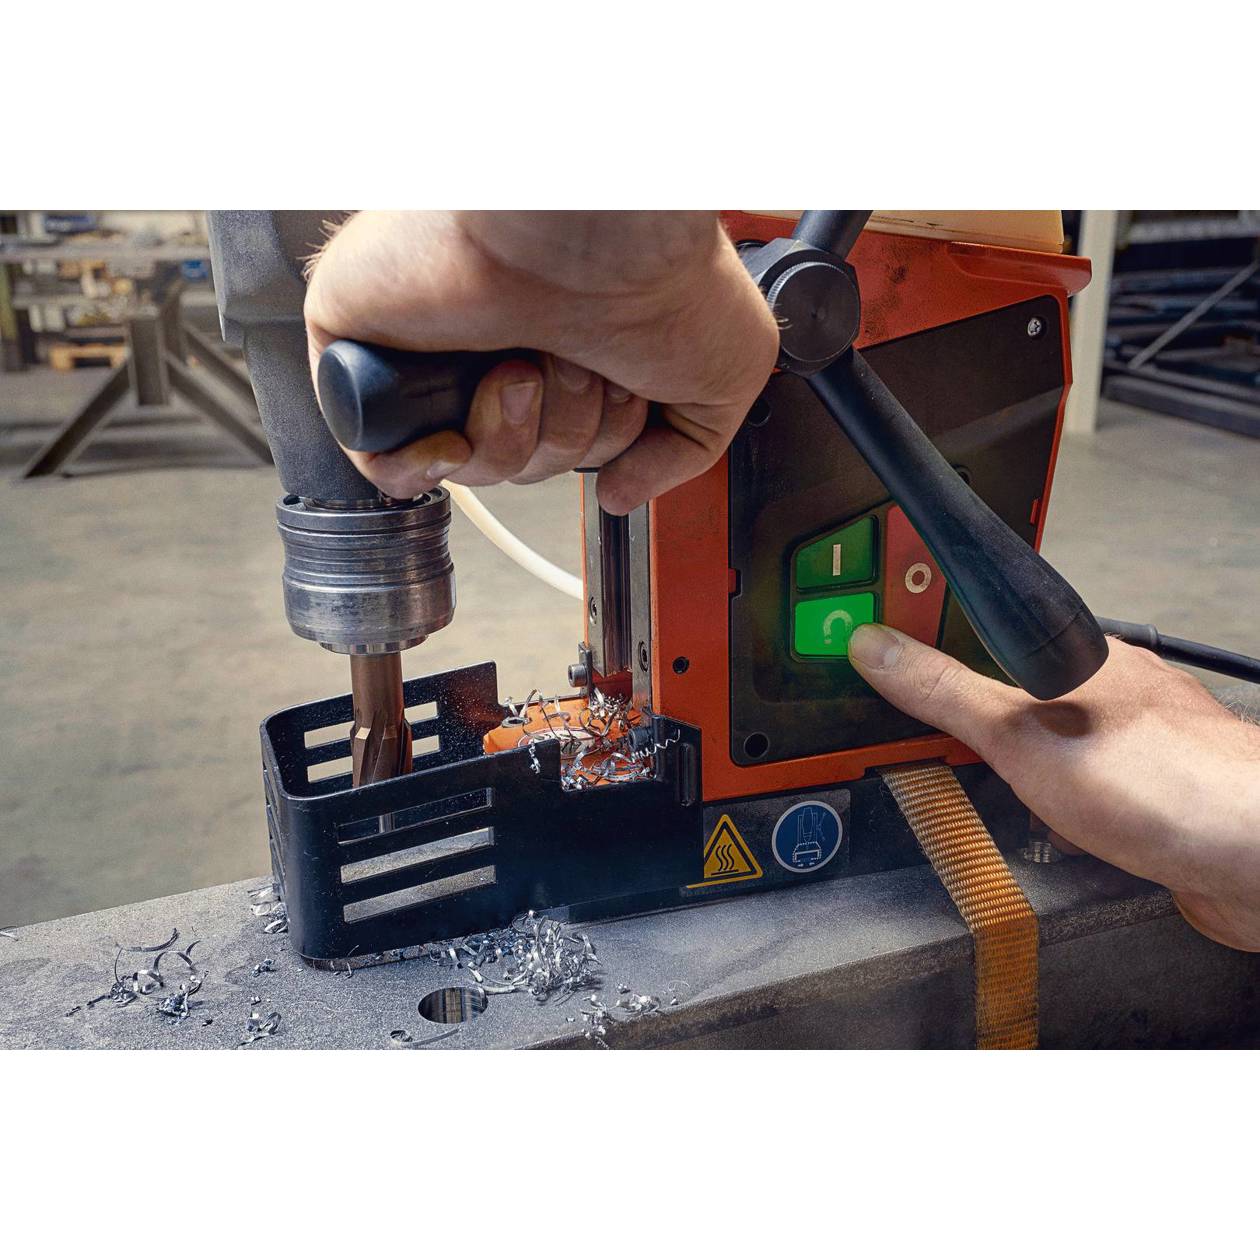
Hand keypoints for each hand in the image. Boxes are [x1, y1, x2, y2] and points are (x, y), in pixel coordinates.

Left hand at [303, 211, 778, 512]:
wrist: (597, 229)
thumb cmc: (663, 279)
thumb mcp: (720, 385)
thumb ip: (679, 456)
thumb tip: (622, 498)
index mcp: (564, 344)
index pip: (560, 445)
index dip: (595, 446)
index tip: (625, 393)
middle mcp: (497, 340)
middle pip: (516, 463)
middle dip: (560, 438)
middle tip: (580, 367)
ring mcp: (430, 344)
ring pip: (462, 466)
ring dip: (512, 437)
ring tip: (528, 365)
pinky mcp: (365, 343)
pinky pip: (379, 457)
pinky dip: (423, 462)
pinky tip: (459, 423)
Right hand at [848, 624, 1259, 950]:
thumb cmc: (1170, 789)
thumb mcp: (1024, 739)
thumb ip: (948, 694)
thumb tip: (879, 649)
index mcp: (1078, 658)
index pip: (977, 634)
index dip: (924, 647)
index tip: (877, 658)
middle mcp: (1109, 695)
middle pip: (1009, 697)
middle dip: (970, 733)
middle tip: (932, 754)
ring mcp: (1133, 747)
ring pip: (1046, 753)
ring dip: (1017, 781)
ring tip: (991, 801)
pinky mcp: (1149, 799)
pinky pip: (1081, 797)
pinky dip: (1056, 815)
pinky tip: (1055, 835)